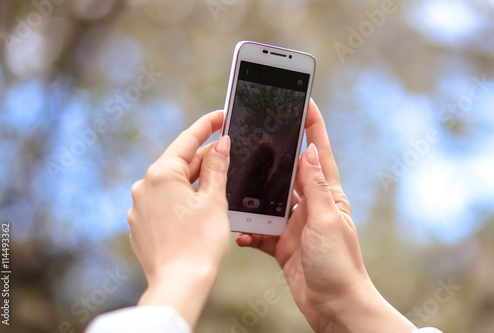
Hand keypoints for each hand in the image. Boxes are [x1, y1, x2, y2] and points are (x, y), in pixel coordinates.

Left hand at [127, 110, 230, 327]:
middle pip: (179, 162)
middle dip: (204, 156)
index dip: (207, 125)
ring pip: (172, 183)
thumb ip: (217, 167)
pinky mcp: (141, 224)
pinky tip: (198, 204)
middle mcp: (144, 186)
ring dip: (194, 179)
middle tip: (227, 150)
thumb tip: (220, 144)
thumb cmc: (200, 243)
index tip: (220, 115)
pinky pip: (163, 201)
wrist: (180, 284)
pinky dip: (181, 197)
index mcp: (161, 174)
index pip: (187, 140)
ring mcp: (139, 206)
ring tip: (217, 179)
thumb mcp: (214, 199)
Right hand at [237, 100, 416, 332]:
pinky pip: (260, 231)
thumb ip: (316, 187)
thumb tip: (309, 151)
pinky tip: (240, 232)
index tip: (306, 101)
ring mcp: (295, 225)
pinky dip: (249, 230)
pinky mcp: (282, 244)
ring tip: (237, 185)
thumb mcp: (326, 221)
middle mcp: (311, 206)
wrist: (334, 307)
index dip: (314, 126)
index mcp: (328, 195)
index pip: (320, 153)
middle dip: (274, 156)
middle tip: (256, 136)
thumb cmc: (339, 264)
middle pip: (290, 173)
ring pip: (269, 201)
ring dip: (255, 197)